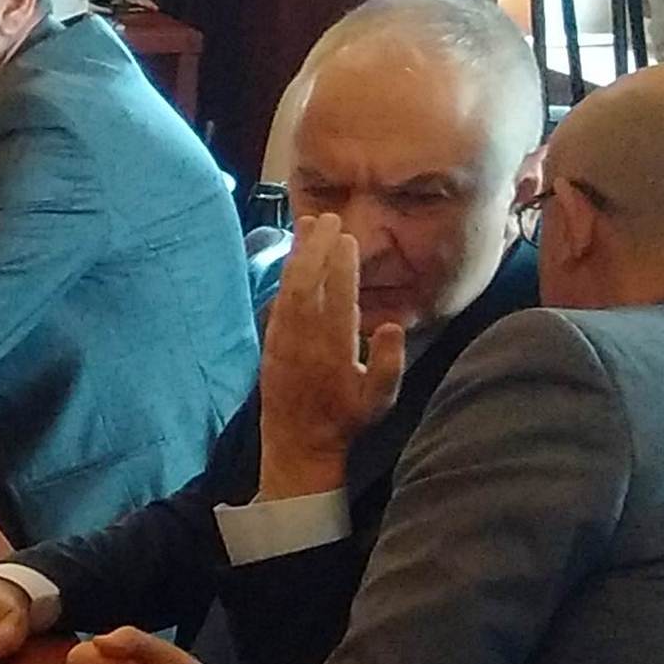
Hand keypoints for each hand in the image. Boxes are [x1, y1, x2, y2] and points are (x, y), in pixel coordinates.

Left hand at [254, 214, 406, 497]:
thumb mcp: (379, 400)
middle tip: (331, 218)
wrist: (298, 444)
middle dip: (317, 249)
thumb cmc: (346, 421)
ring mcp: (283, 342)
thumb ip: (389, 363)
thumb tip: (392, 323)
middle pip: (308, 287)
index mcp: (334, 353)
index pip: (338, 302)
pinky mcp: (271, 343)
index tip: (349, 240)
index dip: (342, 269)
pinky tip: (293, 256)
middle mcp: (304, 343)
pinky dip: (285, 276)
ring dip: (298, 255)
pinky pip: (277, 302)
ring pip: (288, 290)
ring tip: (310, 223)